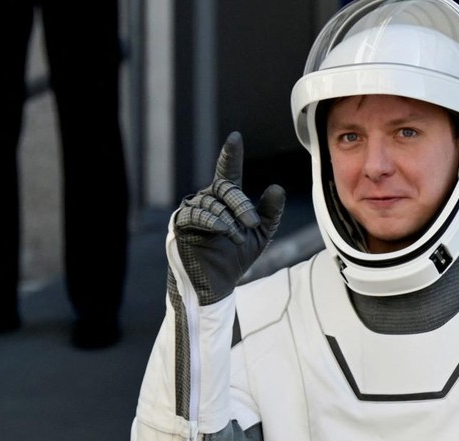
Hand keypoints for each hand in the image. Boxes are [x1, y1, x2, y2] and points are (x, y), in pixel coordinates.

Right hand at [173, 131, 285, 304]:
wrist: (217, 285)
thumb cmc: (235, 257)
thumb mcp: (259, 234)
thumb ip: (269, 212)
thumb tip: (277, 188)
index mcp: (225, 199)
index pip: (228, 172)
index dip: (231, 155)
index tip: (235, 137)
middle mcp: (207, 200)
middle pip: (224, 188)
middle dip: (240, 203)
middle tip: (252, 222)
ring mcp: (192, 212)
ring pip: (212, 203)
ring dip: (229, 219)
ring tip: (239, 237)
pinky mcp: (181, 225)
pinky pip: (196, 215)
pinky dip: (213, 221)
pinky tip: (225, 232)